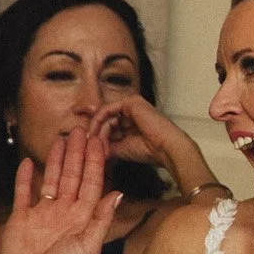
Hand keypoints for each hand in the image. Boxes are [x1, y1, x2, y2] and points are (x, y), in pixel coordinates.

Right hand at [1, 130, 123, 253]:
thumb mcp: (89, 246)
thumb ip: (102, 219)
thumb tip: (118, 193)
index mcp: (83, 216)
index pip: (92, 183)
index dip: (96, 162)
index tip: (99, 140)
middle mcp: (65, 211)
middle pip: (73, 176)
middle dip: (78, 153)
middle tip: (81, 129)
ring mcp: (42, 213)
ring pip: (51, 179)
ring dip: (56, 160)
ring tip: (61, 138)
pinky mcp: (21, 218)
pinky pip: (22, 193)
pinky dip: (24, 177)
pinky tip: (28, 161)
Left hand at [90, 94, 217, 188]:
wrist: (166, 148)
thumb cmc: (150, 151)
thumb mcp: (121, 148)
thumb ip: (106, 145)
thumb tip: (90, 147)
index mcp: (133, 122)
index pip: (109, 126)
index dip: (98, 136)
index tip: (87, 147)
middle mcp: (133, 111)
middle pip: (106, 120)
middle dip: (96, 133)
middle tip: (88, 145)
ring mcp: (132, 105)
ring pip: (105, 116)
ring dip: (97, 129)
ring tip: (93, 142)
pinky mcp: (131, 102)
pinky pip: (108, 110)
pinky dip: (99, 120)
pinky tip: (94, 132)